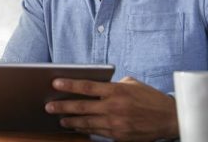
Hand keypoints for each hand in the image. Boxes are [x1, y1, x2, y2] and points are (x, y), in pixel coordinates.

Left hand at [45, 76, 178, 140]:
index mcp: (116, 91)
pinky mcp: (118, 135)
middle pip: (81, 107)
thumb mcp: (132, 84)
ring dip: (71, 121)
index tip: (55, 83)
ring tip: (60, 119)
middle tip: (48, 107)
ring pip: (86, 122)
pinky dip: (85, 129)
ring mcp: (115, 123)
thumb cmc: (150, 98)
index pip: (87, 87)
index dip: (69, 85)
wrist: (170, 119)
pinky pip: (97, 132)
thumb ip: (112, 84)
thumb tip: (95, 85)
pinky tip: (77, 127)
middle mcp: (114, 107)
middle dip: (62, 107)